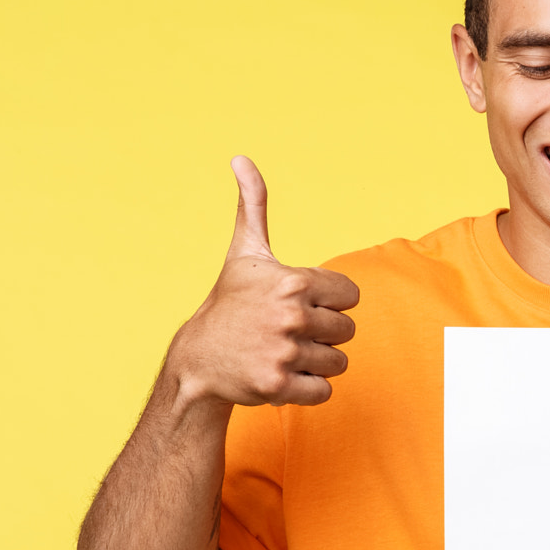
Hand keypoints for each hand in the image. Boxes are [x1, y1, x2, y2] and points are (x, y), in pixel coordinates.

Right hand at [167, 155, 359, 408]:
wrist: (199, 358)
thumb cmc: (229, 302)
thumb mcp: (245, 252)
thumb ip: (253, 204)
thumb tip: (241, 158)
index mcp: (293, 282)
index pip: (351, 296)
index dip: (329, 302)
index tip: (300, 305)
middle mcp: (291, 316)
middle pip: (347, 331)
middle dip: (323, 335)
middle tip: (288, 332)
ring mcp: (285, 352)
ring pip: (338, 362)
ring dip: (316, 363)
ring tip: (284, 353)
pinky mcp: (280, 385)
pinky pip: (324, 391)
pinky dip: (307, 388)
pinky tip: (281, 374)